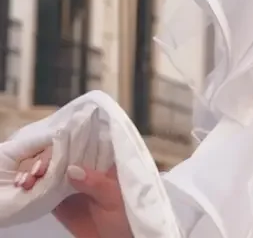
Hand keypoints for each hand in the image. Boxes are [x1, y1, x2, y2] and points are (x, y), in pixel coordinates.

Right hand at [14, 151, 130, 237]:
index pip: (86, 141)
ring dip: (35, 173)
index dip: (68, 139)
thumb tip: (71, 168)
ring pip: (51, 172)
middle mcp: (87, 167)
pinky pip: (44, 193)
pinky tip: (24, 189)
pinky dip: (33, 190)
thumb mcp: (115, 197)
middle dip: (46, 158)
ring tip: (25, 181)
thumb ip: (96, 183)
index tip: (52, 147)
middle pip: (63, 154)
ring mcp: (72, 185)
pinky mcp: (61, 203)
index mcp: (106, 159)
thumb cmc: (127, 215)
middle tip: (35, 171)